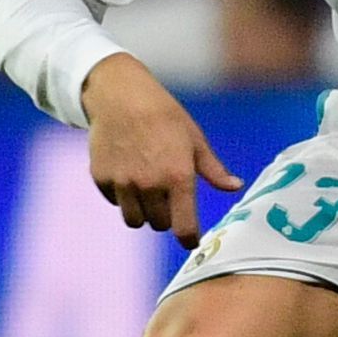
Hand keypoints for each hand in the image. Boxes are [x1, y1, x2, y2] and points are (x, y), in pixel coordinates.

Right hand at [80, 56, 242, 244]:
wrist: (120, 95)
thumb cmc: (164, 116)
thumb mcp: (195, 139)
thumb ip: (213, 170)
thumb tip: (236, 187)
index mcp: (178, 177)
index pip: (184, 227)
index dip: (189, 239)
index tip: (191, 241)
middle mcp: (149, 185)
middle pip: (159, 224)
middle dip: (165, 215)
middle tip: (166, 194)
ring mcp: (123, 183)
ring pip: (135, 220)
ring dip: (142, 211)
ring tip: (146, 187)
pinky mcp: (101, 179)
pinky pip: (115, 202)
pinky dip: (122, 195)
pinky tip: (127, 171)